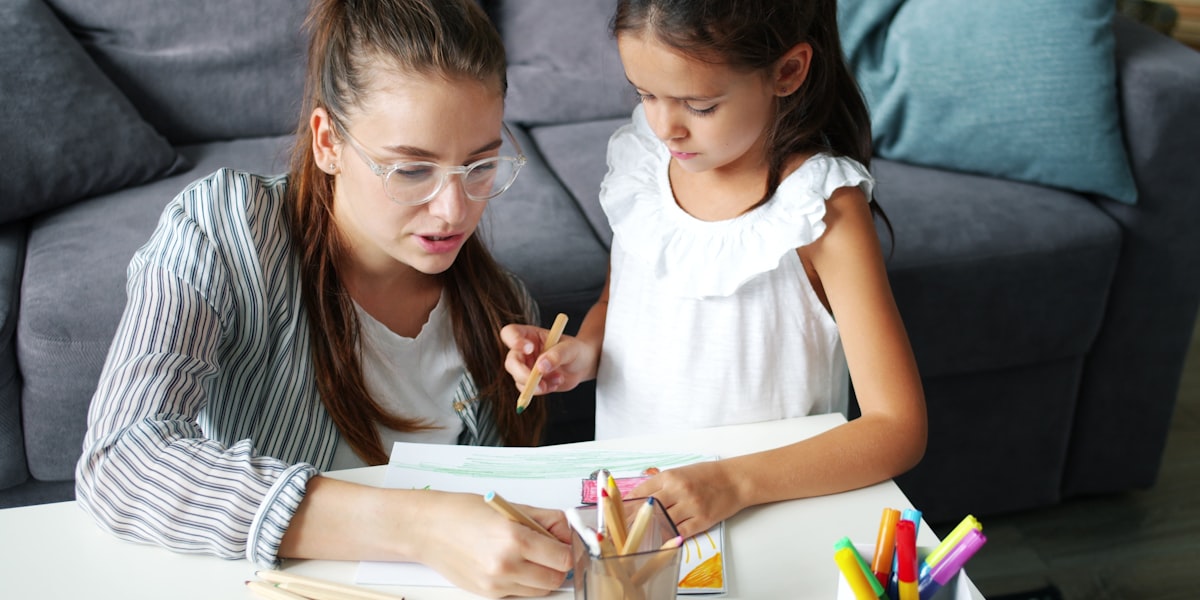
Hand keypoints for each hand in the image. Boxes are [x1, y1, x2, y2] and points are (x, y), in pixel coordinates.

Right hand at [411, 491, 572, 597]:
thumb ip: (547, 521)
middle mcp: (506, 566)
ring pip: (539, 591)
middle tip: (549, 549)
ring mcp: (496, 584)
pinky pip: (520, 594)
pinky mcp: (488, 594)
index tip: (566, 544)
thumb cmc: (464, 513)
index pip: (563, 559)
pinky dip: (523, 582)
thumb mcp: (512, 508)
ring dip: (541, 575)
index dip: (569, 551)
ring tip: (527, 555)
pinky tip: (510, 563)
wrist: (427, 529)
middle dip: (557, 565)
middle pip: (555, 579)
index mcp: (515, 539)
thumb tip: (571, 533)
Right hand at [500, 324, 596, 394]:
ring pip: (518, 379)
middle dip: (523, 373)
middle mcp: (523, 351)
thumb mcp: (570, 349)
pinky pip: (528, 390)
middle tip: (539, 381)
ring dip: (537, 384)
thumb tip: (540, 367)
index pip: (510, 333)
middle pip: (510, 362)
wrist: (583, 365)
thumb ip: (556, 355)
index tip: (529, 349)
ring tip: (559, 378)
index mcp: (529, 335)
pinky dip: (543, 390)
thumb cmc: (576, 350)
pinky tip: (557, 383)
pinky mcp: (531, 382)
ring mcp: (526, 367)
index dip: (514, 341)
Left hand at [628, 461, 743, 539]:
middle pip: (648, 509)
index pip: (640, 492)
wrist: (734, 480)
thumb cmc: (707, 475)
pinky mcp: (701, 521)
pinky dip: (667, 538)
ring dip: (649, 531)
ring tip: (636, 539)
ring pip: (662, 523)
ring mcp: (690, 506)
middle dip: (632, 521)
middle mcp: (678, 490)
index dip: (625, 506)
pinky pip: (678, 533)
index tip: (615, 514)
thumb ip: (659, 484)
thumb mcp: (680, 473)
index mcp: (670, 476)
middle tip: (620, 531)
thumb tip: (637, 498)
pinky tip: (658, 542)